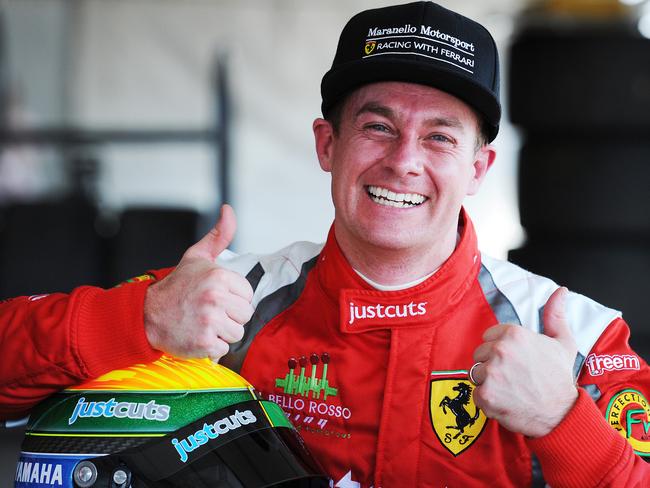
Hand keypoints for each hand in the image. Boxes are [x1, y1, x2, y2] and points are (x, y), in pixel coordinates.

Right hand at [143, 204, 253, 361]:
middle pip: (245, 315)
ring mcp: (210, 321)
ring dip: (222, 333)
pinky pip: (223, 349)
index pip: (247, 295)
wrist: (146, 315)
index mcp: (218, 276)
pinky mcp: (204, 342)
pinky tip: (198, 336)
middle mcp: (215, 297)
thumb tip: (229, 210)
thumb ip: (218, 236)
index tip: (217, 298)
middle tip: (209, 312)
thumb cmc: (176, 287)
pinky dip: (212, 347)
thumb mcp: (196, 257)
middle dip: (230, 316)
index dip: (234, 298)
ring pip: (237, 333)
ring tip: (204, 324)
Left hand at [470, 287, 577, 436]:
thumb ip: (555, 314)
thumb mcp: (563, 342)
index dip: (500, 350)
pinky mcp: (486, 395)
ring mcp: (492, 374)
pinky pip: (475, 394)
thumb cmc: (560, 378)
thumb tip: (561, 290)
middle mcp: (500, 351)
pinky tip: (505, 401)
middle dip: (492, 365)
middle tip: (514, 377)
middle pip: (480, 354)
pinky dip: (488, 401)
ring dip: (488, 383)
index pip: (488, 337)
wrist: (562, 414)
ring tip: (510, 389)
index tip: (516, 361)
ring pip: (475, 374)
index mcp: (514, 334)